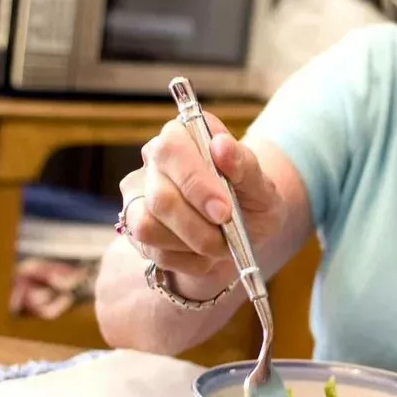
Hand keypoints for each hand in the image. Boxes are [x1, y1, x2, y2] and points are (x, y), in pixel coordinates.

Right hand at [118, 114, 284, 278]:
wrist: (245, 233)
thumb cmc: (252, 202)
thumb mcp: (262, 187)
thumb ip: (245, 165)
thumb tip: (221, 145)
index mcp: (183, 136)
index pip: (171, 150)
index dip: (195, 183)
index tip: (224, 211)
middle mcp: (154, 162)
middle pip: (160, 198)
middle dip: (199, 227)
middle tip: (227, 238)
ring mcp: (138, 195)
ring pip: (148, 227)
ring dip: (192, 244)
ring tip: (219, 245)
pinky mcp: (134, 228)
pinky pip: (152, 251)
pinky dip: (186, 260)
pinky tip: (205, 254)